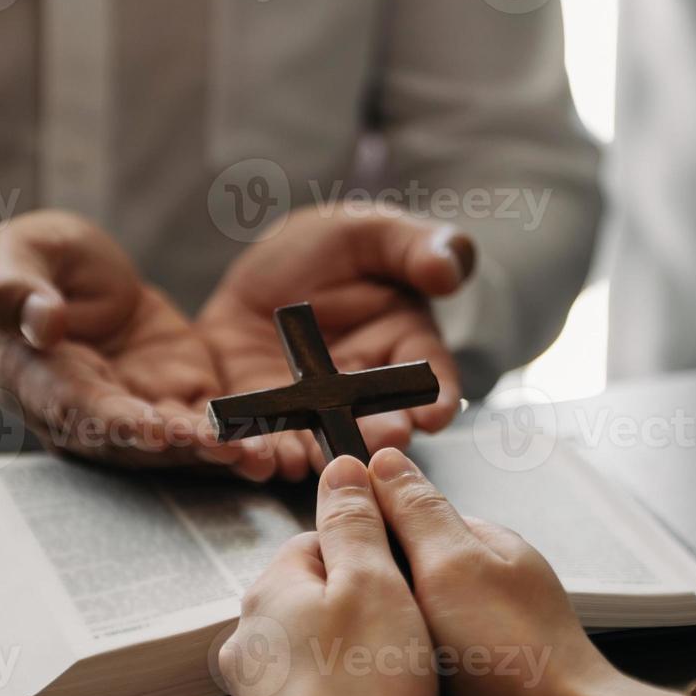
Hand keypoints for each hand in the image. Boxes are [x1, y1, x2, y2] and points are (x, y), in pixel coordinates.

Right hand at [0, 210, 266, 475]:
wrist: (70, 273)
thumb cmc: (31, 264)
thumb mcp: (15, 258)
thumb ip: (17, 290)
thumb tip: (41, 322)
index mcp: (38, 381)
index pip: (77, 408)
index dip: (116, 422)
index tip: (151, 429)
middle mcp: (86, 411)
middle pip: (133, 441)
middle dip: (181, 449)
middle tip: (223, 449)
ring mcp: (134, 408)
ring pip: (174, 441)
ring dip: (215, 451)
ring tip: (256, 455)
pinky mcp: (174, 396)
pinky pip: (206, 421)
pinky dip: (236, 433)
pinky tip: (271, 440)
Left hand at [198, 208, 474, 480]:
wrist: (267, 264)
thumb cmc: (336, 247)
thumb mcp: (374, 233)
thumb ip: (416, 247)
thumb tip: (448, 270)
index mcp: (402, 347)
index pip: (427, 377)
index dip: (436, 397)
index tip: (436, 414)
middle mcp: (361, 390)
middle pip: (374, 423)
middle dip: (376, 436)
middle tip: (380, 443)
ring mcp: (310, 408)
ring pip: (316, 442)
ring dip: (312, 456)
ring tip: (306, 462)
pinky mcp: (260, 410)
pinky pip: (259, 437)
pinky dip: (252, 450)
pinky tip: (247, 454)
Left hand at [220, 455, 437, 695]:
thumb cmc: (364, 690)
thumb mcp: (373, 581)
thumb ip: (354, 520)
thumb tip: (340, 468)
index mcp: (271, 586)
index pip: (321, 538)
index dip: (376, 553)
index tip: (408, 577)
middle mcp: (251, 632)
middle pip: (324, 591)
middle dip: (372, 604)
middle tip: (412, 631)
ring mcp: (259, 684)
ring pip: (325, 641)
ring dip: (365, 650)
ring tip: (402, 676)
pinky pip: (323, 688)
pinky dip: (352, 692)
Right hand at [365, 448, 684, 695]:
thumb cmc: (514, 653)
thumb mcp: (452, 565)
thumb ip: (413, 513)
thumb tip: (381, 459)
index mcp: (480, 547)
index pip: (402, 519)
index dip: (362, 534)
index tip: (327, 557)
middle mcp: (475, 591)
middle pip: (396, 579)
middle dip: (369, 599)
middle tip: (343, 618)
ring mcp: (471, 644)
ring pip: (397, 633)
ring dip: (381, 647)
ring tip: (357, 661)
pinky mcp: (463, 693)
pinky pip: (411, 678)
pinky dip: (398, 686)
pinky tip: (380, 695)